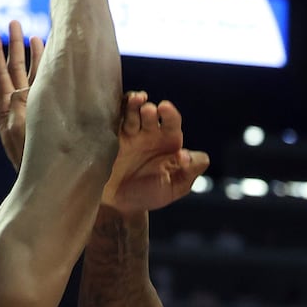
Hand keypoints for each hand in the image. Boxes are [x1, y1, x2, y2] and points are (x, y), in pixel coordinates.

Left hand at [0, 21, 44, 168]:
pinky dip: (46, 71)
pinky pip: (45, 87)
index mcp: (7, 108)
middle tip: (14, 21)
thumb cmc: (31, 161)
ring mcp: (33, 108)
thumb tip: (21, 90)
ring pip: (30, 75)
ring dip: (31, 55)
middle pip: (14, 68)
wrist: (47, 181)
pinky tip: (51, 59)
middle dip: (14, 45)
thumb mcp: (20, 133)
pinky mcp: (48, 113)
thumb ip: (19, 108)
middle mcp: (18, 105)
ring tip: (32, 35)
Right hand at [102, 93, 210, 214]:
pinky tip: (122, 105)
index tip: (166, 115)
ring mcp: (131, 134)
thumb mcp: (175, 187)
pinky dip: (119, 110)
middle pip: (152, 113)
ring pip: (133, 112)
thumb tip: (194, 157)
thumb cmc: (150, 195)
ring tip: (138, 100)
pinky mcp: (113, 138)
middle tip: (150, 111)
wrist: (120, 206)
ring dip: (135, 105)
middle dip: (151, 110)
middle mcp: (150, 133)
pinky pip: (116, 119)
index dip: (171, 117)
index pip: (172, 122)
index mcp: (169, 141)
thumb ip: (189, 172)